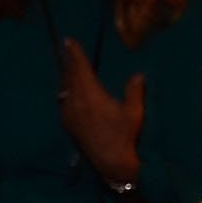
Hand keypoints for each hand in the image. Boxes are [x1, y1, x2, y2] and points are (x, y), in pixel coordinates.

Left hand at [56, 40, 144, 185]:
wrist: (109, 161)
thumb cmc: (123, 135)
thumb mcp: (134, 112)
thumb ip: (134, 91)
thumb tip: (137, 75)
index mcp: (90, 95)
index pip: (80, 69)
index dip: (75, 54)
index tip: (68, 41)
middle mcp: (75, 102)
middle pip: (69, 77)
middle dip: (70, 62)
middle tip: (68, 49)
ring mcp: (68, 113)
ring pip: (65, 89)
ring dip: (68, 76)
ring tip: (70, 67)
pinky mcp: (67, 123)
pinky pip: (64, 101)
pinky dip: (67, 91)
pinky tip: (70, 91)